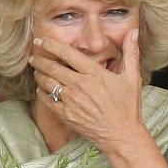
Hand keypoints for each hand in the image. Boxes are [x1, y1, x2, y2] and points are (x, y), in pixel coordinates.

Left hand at [30, 29, 167, 167]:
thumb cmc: (128, 107)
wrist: (121, 135)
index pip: (67, 54)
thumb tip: (133, 32)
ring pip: (47, 82)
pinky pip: (47, 100)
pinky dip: (42, 93)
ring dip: (39, 74)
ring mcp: (71, 101)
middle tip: (33, 56)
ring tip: (36, 71)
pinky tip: (42, 89)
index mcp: (94, 74)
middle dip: (39, 59)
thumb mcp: (133, 78)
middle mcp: (80, 85)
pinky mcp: (66, 115)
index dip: (51, 45)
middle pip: (51, 67)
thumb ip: (131, 53)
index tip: (41, 40)